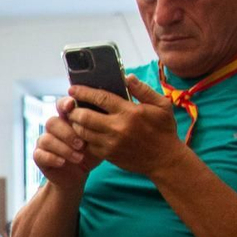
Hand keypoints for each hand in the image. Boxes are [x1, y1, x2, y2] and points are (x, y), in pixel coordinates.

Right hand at [33, 100, 98, 191]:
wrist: (78, 176)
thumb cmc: (89, 155)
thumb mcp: (98, 141)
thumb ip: (99, 129)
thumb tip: (107, 117)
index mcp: (67, 120)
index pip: (61, 105)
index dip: (64, 103)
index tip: (71, 105)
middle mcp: (53, 129)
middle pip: (52, 122)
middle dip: (67, 133)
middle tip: (82, 145)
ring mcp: (44, 142)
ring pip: (47, 139)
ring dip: (63, 148)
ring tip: (79, 158)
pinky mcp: (39, 157)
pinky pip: (40, 154)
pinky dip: (53, 158)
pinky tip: (63, 162)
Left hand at [66, 79, 184, 177]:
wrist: (165, 159)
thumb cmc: (164, 130)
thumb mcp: (161, 105)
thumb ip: (143, 90)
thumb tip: (127, 77)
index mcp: (130, 112)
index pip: (100, 98)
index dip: (83, 92)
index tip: (73, 89)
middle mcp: (118, 127)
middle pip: (85, 116)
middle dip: (74, 110)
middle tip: (71, 106)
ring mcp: (112, 143)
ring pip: (83, 132)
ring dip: (76, 123)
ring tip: (76, 118)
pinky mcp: (109, 155)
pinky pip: (88, 145)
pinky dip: (83, 138)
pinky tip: (84, 132)